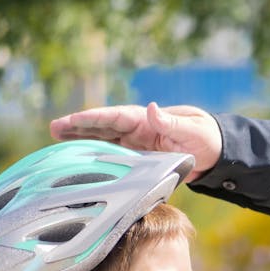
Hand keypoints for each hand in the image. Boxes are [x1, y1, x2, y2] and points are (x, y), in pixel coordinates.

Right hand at [49, 102, 222, 180]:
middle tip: (53, 128)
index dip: (91, 119)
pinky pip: (114, 158)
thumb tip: (151, 108)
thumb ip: (171, 122)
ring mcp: (136, 144)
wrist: (217, 152)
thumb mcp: (192, 129)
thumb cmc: (206, 137)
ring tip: (57, 140)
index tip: (70, 121)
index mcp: (146, 120)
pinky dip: (97, 158)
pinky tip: (81, 162)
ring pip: (103, 140)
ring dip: (82, 140)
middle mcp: (137, 130)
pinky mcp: (139, 158)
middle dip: (78, 127)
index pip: (114, 118)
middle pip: (102, 127)